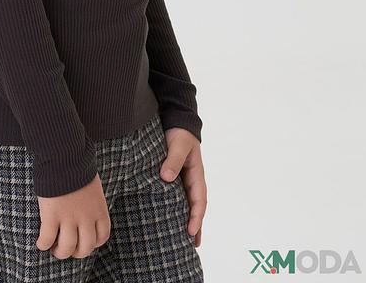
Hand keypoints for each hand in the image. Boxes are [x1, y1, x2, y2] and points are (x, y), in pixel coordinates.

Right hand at [36, 173, 110, 259]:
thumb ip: (92, 202)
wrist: (64, 155)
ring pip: (66, 248)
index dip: (93, 243)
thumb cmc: (77, 166)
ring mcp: (69, 218)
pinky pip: (47, 239)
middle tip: (67, 248)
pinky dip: (43, 244)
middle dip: (76, 252)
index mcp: (99, 210)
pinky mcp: (51, 216)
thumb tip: (86, 209)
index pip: (102, 237)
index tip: (84, 241)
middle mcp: (86, 218)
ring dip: (60, 252)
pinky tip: (40, 243)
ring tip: (53, 248)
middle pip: (85, 248)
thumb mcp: (93, 186)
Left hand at [159, 127, 206, 246]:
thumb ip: (173, 159)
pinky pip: (174, 195)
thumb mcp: (178, 143)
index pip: (199, 200)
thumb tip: (167, 177)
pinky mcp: (172, 176)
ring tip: (181, 239)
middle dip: (194, 225)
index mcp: (196, 173)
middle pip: (194, 206)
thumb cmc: (179, 131)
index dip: (196, 217)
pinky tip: (167, 217)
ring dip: (185, 219)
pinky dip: (174, 208)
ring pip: (185, 203)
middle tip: (190, 245)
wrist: (176, 120)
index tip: (190, 231)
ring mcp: (182, 179)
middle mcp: (191, 179)